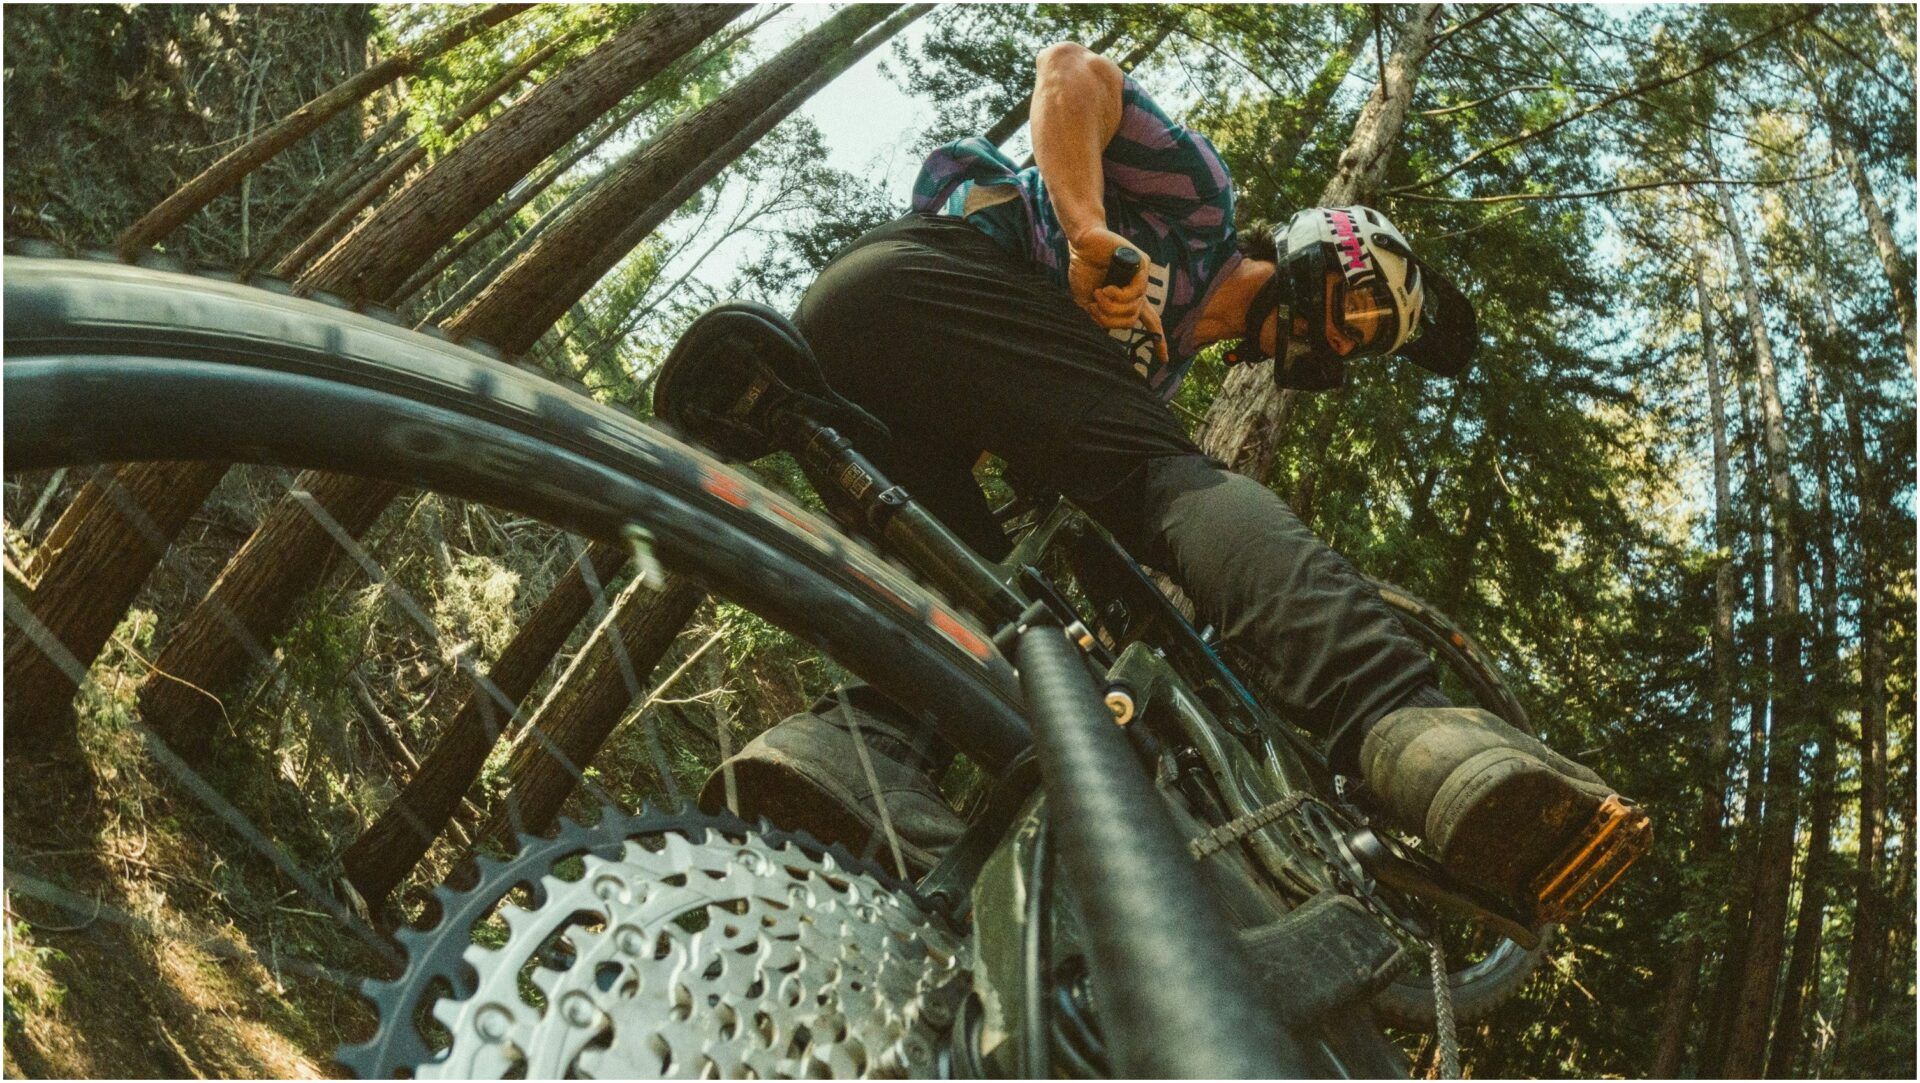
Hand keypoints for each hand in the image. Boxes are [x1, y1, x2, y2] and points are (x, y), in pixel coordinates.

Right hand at [1066, 227, 1167, 364]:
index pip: (1149, 322)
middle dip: (1112, 320)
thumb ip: (1097, 317)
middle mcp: (1138, 290)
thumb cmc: (1083, 270)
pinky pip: (1135, 292)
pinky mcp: (1142, 264)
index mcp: (1128, 299)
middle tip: (1096, 308)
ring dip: (1110, 307)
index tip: (1163, 359)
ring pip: (1133, 309)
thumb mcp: (1085, 301)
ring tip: (1098, 294)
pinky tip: (1105, 288)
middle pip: (1134, 320)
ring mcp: (1142, 277)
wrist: (1082, 244)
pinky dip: (1116, 295)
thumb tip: (1107, 329)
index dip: (1157, 341)